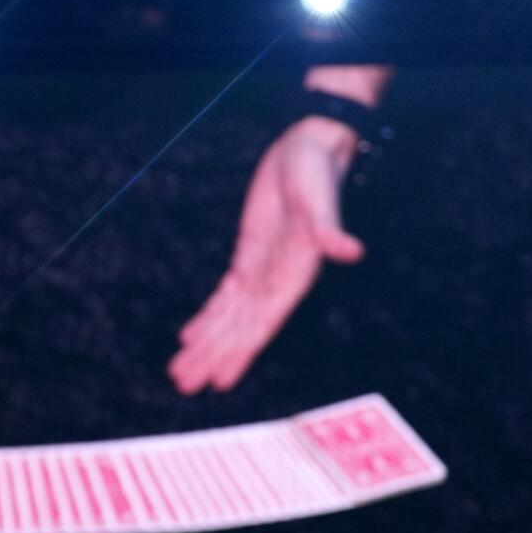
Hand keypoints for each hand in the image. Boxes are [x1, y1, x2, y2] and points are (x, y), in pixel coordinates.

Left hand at [168, 114, 365, 394]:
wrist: (310, 147)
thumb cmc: (317, 172)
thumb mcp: (319, 199)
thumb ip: (329, 229)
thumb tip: (351, 251)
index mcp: (294, 275)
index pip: (262, 323)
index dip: (241, 352)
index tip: (221, 380)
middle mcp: (277, 281)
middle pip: (239, 328)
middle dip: (212, 355)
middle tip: (184, 384)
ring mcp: (262, 271)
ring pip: (228, 317)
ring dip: (205, 343)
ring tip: (180, 370)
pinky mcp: (248, 256)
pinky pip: (225, 296)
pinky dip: (207, 316)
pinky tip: (189, 335)